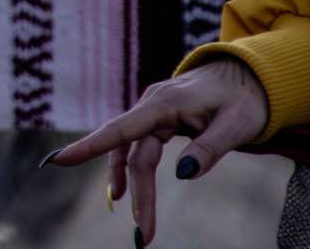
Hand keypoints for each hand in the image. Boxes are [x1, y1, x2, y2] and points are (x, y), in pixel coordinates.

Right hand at [45, 55, 268, 243]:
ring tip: (139, 221)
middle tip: (145, 233)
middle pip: (133, 155)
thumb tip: (182, 174)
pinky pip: (138, 146)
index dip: (90, 146)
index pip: (121, 129)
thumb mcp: (237, 125)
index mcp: (165, 104)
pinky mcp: (159, 118)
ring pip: (134, 152)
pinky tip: (127, 189)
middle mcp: (152, 106)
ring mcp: (154, 112)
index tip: (60, 160)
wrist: (249, 75)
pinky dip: (132, 168)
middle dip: (137, 193)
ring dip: (133, 185)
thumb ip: (210, 148)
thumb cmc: (246, 99)